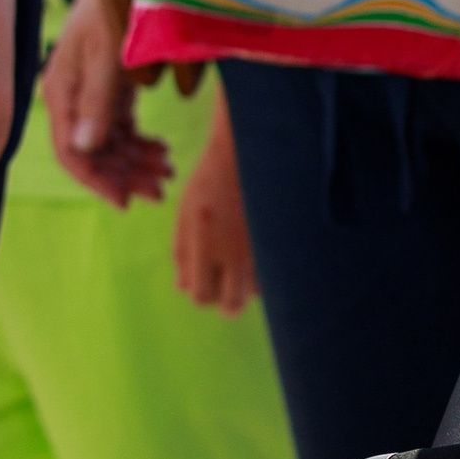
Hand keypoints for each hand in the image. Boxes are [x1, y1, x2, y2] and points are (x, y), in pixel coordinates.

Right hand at [40, 0, 171, 206]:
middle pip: (93, 152)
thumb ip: (98, 102)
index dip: (96, 180)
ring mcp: (92, 93)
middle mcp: (73, 97)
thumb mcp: (109, 54)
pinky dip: (141, 144)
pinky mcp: (112, 88)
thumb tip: (84, 149)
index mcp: (62, 90)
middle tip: (161, 190)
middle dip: (125, 175)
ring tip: (168, 172)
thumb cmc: (117, 7)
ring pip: (110, 144)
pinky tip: (162, 152)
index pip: (71, 151)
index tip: (125, 202)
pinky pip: (123, 128)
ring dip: (136, 163)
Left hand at [173, 95, 255, 312]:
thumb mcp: (184, 213)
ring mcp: (261, 248)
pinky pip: (272, 275)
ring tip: (239, 258)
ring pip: (255, 294)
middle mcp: (236, 250)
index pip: (200, 295)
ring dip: (245, 285)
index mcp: (205, 242)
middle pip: (231, 306)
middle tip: (222, 281)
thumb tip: (182, 289)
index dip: (199, 293)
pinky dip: (262, 271)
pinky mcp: (279, 243)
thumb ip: (180, 253)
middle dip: (224, 301)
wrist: (248, 152)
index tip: (202, 279)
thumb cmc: (210, 180)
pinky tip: (254, 249)